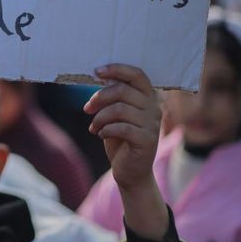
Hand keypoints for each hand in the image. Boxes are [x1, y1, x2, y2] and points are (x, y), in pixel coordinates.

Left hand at [84, 64, 167, 239]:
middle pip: (123, 91)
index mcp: (147, 98)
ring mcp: (152, 125)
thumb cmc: (121, 140)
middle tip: (87, 108)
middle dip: (99, 97)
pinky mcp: (147, 140)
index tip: (97, 72)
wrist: (131, 172)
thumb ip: (113, 98)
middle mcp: (154, 108)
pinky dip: (106, 129)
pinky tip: (101, 134)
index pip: (137, 75)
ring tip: (93, 127)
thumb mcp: (116, 115)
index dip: (117, 69)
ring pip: (119, 109)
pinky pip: (121, 128)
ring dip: (100, 117)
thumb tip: (99, 77)